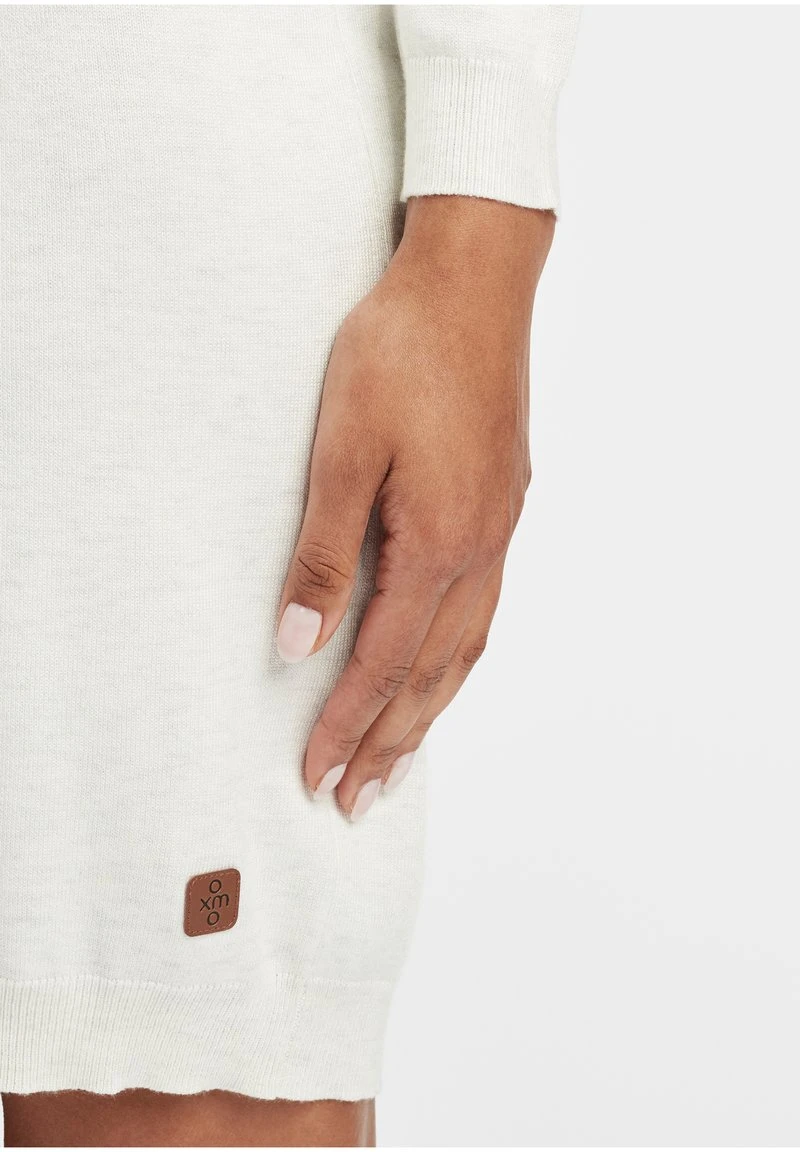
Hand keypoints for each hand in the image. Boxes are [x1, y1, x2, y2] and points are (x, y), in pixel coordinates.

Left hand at [277, 195, 554, 818]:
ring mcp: (500, 530)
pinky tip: (441, 665)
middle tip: (358, 800)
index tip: (317, 777)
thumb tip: (296, 644)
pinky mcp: (503, 507)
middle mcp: (480, 550)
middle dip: (391, 743)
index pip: (383, 662)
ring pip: (466, 649)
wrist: (474, 282)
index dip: (347, 726)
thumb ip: (324, 554)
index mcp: (439, 543)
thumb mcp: (343, 450)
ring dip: (429, 711)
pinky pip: (482, 610)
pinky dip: (455, 659)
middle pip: (433, 674)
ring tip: (399, 760)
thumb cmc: (402, 352)